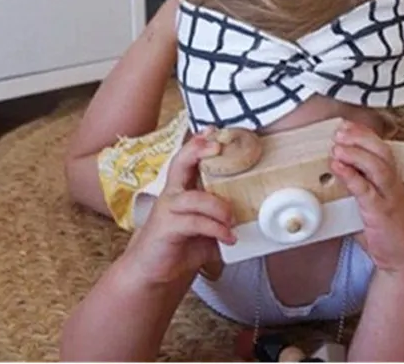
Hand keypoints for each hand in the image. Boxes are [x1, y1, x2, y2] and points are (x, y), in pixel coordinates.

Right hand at [119, 131, 234, 286]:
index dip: (199, 143)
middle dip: (198, 150)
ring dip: (218, 206)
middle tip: (217, 147)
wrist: (153, 273)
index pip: (187, 158)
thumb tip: (250, 214)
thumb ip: (221, 218)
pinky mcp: (166, 229)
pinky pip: (194, 222)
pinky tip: (227, 236)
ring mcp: (167, 210)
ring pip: (193, 198)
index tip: (213, 130)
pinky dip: (214, 228)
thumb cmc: (180, 245)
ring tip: (232, 218)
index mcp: (181, 188)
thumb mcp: (205, 228)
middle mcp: (172, 194)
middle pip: (180, 163)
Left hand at [330, 121, 403, 274]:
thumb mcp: (370, 200)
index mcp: (391, 178)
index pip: (381, 147)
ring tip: (337, 148)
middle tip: (339, 131)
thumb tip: (331, 166)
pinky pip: (367, 191)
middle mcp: (394, 184)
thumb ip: (356, 182)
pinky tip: (338, 168)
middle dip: (360, 137)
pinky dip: (351, 176)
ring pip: (378, 167)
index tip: (345, 124)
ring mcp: (390, 198)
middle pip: (382, 151)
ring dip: (356, 154)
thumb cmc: (385, 228)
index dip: (363, 133)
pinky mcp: (382, 213)